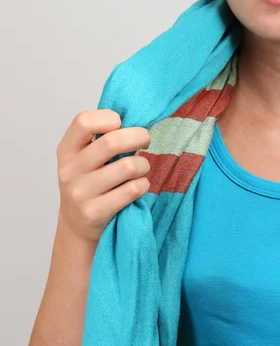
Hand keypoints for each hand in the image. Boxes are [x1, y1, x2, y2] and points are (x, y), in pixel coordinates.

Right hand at [56, 109, 151, 241]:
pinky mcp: (96, 212)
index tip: (121, 125)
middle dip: (139, 136)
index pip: (84, 121)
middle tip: (146, 140)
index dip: (109, 119)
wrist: (77, 226)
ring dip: (143, 165)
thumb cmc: (90, 184)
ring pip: (128, 167)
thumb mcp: (85, 159)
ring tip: (141, 168)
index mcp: (67, 150)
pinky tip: (138, 186)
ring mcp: (81, 192)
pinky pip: (133, 190)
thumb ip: (102, 138)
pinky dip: (143, 185)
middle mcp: (70, 170)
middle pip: (112, 142)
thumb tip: (137, 119)